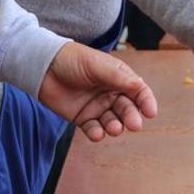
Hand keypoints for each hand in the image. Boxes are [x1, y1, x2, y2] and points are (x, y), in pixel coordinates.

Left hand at [38, 43, 158, 140]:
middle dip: (131, 117)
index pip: (138, 91)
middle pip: (127, 109)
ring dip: (115, 126)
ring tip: (113, 128)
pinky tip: (98, 134)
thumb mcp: (97, 65)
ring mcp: (97, 106)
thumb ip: (118, 78)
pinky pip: (94, 129)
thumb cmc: (72, 60)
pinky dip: (97, 133)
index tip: (150, 112)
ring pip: (112, 121)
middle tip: (134, 125)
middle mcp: (111, 93)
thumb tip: (140, 87)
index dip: (146, 102)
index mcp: (119, 78)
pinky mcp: (83, 118)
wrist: (43, 67)